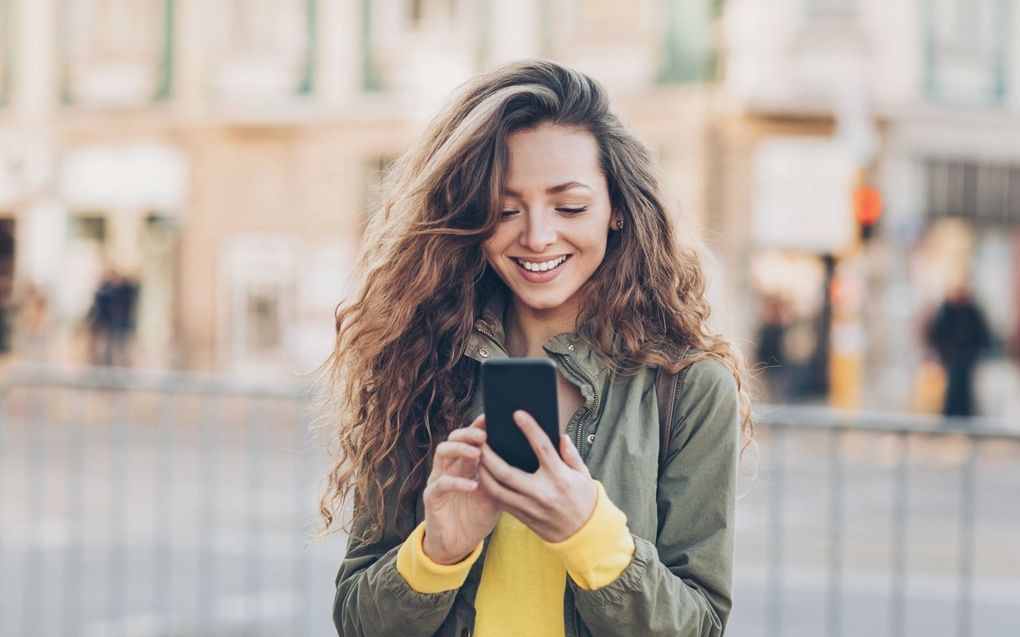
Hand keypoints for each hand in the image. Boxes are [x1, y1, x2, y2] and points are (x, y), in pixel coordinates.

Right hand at [422, 415, 500, 563]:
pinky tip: (473, 485)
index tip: (492, 418)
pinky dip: (457, 482)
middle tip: (484, 434)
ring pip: (442, 453)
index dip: (478, 426)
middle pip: (453, 438)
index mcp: (465, 464)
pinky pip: (441, 484)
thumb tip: (528, 459)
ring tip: (477, 452)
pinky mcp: (432, 498)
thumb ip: (503, 477)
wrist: (457, 545)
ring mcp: (439, 480)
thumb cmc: (477, 516)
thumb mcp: (495, 494)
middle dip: (468, 433)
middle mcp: (450, 467)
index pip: (470, 438)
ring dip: (459, 450)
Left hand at [478, 410, 596, 542]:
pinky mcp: (523, 517)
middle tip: (481, 440)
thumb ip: (571, 454)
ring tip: (477, 457)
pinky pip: (500, 501)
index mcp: (559, 477)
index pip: (542, 447)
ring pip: (497, 489)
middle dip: (489, 455)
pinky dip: (489, 486)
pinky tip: (484, 475)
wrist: (584, 533)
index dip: (530, 429)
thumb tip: (560, 436)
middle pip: (506, 472)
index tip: (518, 414)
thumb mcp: (583, 475)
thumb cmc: (584, 499)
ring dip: (482, 472)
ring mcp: (530, 507)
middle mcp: (542, 492)